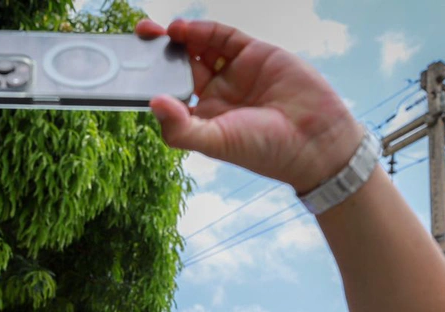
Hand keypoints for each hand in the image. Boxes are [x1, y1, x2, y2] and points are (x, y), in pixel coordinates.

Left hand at [137, 18, 363, 193]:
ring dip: (178, 38)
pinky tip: (183, 29)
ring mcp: (235, 72)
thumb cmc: (264, 150)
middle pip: (179, 67)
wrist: (316, 139)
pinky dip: (203, 30)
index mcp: (204, 117)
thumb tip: (152, 103)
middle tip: (137, 39)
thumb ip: (182, 128)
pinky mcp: (254, 53)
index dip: (151, 81)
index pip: (170, 94)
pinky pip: (223, 37)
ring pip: (199, 47)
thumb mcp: (216, 143)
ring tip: (157, 31)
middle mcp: (216, 93)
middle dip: (158, 53)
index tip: (129, 69)